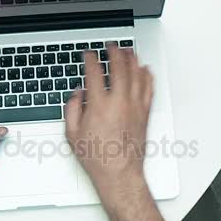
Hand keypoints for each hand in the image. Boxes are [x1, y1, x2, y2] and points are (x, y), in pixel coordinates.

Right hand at [64, 45, 153, 202]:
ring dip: (132, 59)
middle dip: (114, 52)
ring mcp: (134, 106)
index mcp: (99, 105)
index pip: (95, 73)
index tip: (89, 54)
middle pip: (119, 68)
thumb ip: (72, 109)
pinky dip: (147, 76)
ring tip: (128, 51)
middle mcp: (119, 102)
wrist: (119, 174)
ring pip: (136, 74)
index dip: (91, 60)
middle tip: (111, 46)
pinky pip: (148, 88)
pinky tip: (145, 70)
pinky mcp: (144, 113)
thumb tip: (78, 94)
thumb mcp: (72, 134)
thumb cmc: (98, 158)